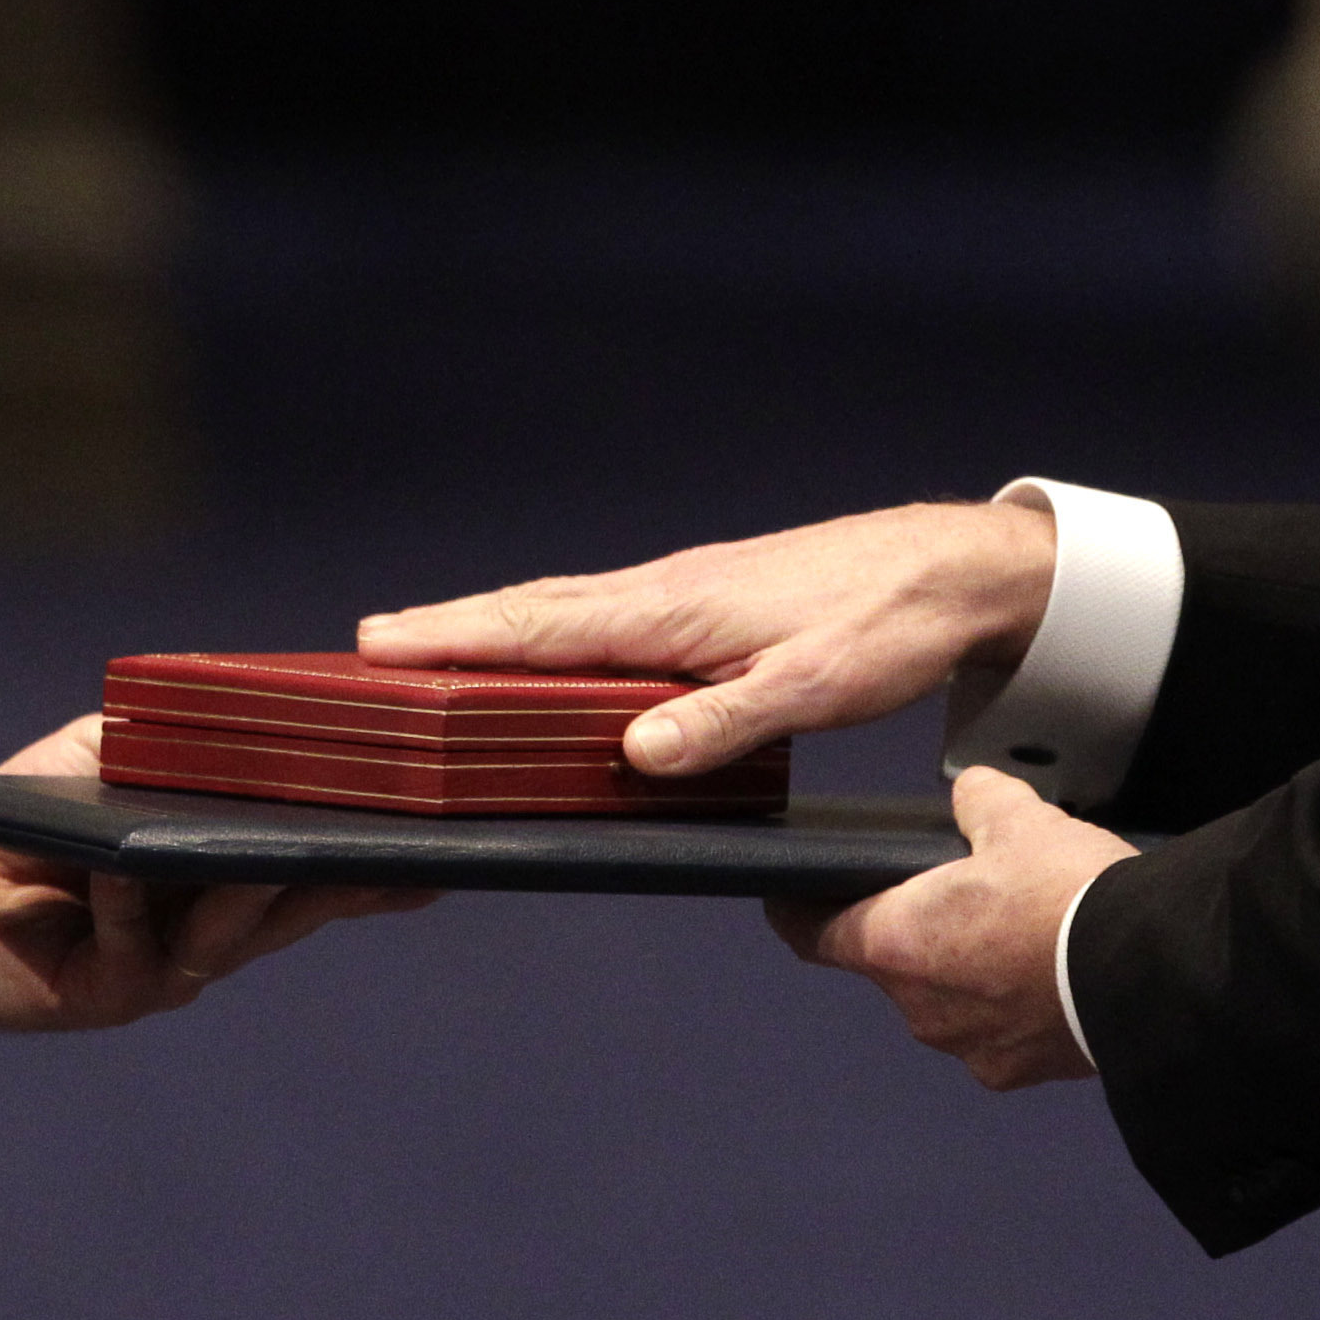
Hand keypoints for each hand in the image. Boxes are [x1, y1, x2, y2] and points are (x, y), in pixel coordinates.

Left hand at [0, 714, 434, 1032]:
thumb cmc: (29, 822)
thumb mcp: (107, 758)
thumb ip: (173, 740)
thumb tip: (250, 705)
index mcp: (220, 883)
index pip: (312, 874)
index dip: (373, 866)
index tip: (436, 849)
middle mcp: (207, 935)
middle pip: (294, 907)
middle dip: (345, 879)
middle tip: (396, 851)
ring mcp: (163, 970)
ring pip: (231, 932)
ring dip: (256, 890)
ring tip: (282, 850)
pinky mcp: (107, 992)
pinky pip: (137, 944)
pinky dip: (136, 898)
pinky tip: (133, 862)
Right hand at [356, 495, 1061, 776]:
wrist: (950, 568)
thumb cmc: (885, 622)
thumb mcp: (813, 687)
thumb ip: (723, 721)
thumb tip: (635, 751)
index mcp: (675, 609)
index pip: (543, 625)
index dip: (459, 636)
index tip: (381, 644)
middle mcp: (664, 591)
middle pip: (534, 610)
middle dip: (450, 627)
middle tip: (368, 648)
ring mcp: (683, 593)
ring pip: (567, 611)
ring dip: (494, 627)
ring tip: (429, 650)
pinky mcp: (707, 604)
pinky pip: (605, 617)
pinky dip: (551, 631)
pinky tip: (547, 657)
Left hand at [768, 766, 1132, 1091]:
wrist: (1152, 974)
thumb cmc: (1074, 900)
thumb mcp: (1019, 818)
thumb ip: (977, 800)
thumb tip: (973, 795)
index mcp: (896, 942)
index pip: (813, 935)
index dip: (797, 912)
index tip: (789, 899)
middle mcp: (919, 1007)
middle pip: (889, 962)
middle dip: (914, 930)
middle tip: (955, 893)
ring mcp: (968, 1046)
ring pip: (945, 999)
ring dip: (965, 970)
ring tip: (1016, 929)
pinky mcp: (1016, 1070)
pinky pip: (994, 1031)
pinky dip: (1008, 1004)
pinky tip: (1046, 970)